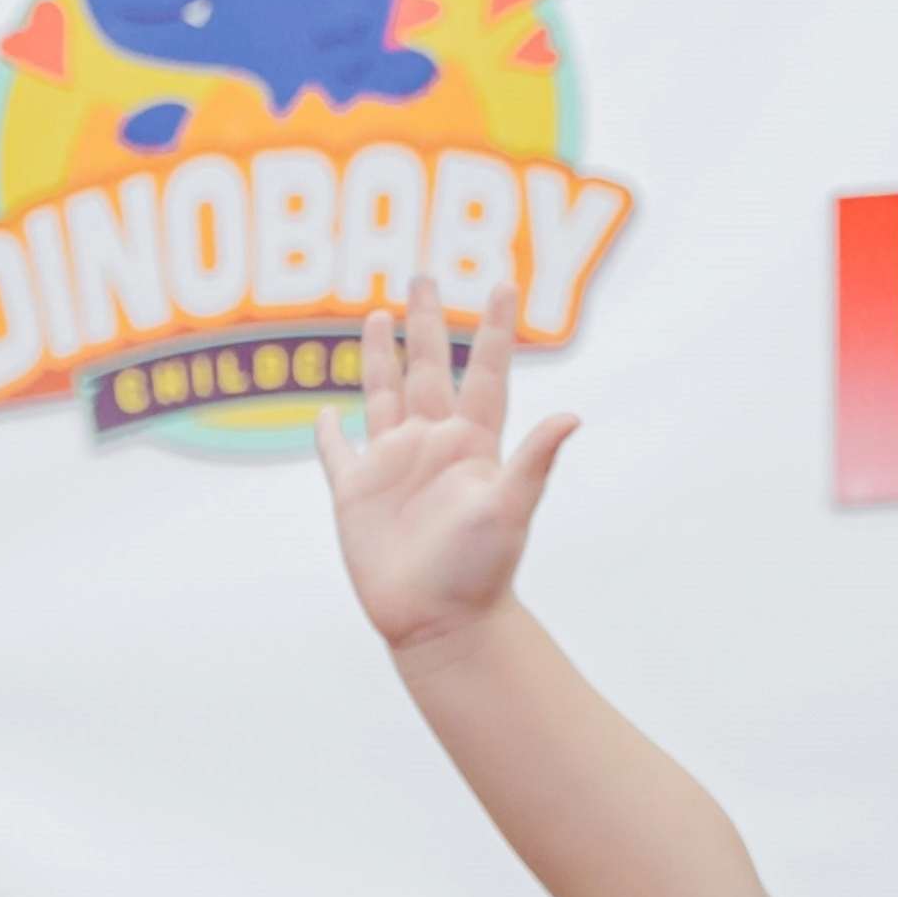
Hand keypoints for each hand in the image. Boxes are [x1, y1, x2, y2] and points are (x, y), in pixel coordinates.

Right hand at [317, 299, 580, 651]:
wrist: (438, 623)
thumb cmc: (480, 571)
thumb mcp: (510, 509)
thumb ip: (534, 459)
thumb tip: (573, 416)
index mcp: (472, 443)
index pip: (486, 372)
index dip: (494, 329)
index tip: (502, 282)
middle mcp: (432, 445)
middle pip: (428, 367)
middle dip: (424, 321)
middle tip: (421, 273)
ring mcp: (393, 467)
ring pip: (383, 395)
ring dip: (378, 356)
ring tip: (375, 314)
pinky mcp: (356, 495)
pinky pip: (339, 455)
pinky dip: (330, 434)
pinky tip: (324, 413)